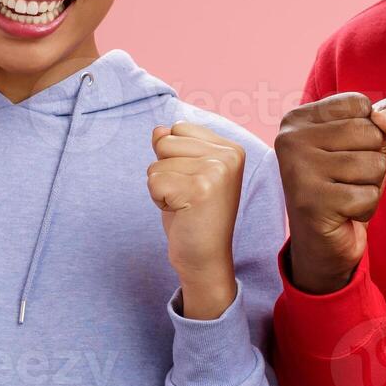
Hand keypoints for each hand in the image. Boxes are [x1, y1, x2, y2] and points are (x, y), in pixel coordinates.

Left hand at [149, 122, 246, 320]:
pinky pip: (154, 182)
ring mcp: (217, 171)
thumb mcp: (184, 173)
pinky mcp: (200, 189)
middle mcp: (229, 156)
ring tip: (184, 205)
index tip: (192, 182)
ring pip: (157, 164)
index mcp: (231, 148)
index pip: (178, 128)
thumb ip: (173, 147)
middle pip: (165, 142)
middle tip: (186, 196)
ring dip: (161, 188)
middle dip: (165, 170)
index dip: (174, 157)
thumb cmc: (193, 215)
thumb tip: (158, 130)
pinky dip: (158, 200)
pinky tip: (180, 213)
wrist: (205, 258)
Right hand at [276, 92, 385, 294]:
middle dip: (373, 161)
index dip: (369, 131)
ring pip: (373, 164)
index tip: (345, 153)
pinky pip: (368, 195)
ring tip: (346, 196)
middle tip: (346, 180)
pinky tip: (344, 213)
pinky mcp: (312, 203)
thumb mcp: (368, 142)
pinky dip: (366, 208)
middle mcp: (290, 140)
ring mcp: (298, 171)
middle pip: (369, 132)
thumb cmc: (345, 185)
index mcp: (297, 119)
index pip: (359, 104)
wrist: (322, 243)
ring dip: (371, 186)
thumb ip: (384, 116)